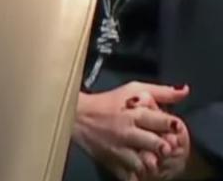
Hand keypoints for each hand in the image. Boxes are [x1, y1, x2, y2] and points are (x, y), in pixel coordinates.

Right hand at [73, 83, 188, 179]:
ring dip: (153, 164)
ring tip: (154, 160)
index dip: (174, 126)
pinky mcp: (111, 163)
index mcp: (134, 113)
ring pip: (144, 164)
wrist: (76, 116)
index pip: (163, 121)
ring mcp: (119, 150)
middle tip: (165, 147)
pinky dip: (138, 177)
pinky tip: (142, 171)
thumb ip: (161, 92)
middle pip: (156, 145)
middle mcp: (127, 132)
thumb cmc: (107, 102)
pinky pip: (129, 176)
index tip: (175, 128)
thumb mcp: (132, 89)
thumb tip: (185, 91)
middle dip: (165, 147)